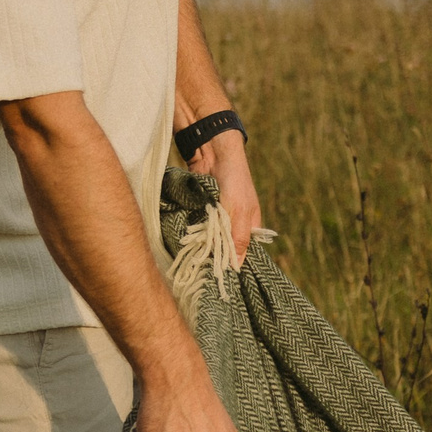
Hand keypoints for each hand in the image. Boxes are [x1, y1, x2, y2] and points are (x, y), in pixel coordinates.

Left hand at [194, 132, 263, 261]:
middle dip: (213, 256)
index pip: (241, 252)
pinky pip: (195, 226)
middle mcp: (232, 224)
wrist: (214, 152)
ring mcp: (215, 217)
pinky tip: (183, 242)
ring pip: (207, 238)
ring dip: (199, 245)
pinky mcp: (200, 210)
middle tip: (200, 271)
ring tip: (190, 260)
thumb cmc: (235, 181)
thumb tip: (236, 267)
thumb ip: (237, 238)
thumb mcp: (239, 212)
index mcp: (248, 226)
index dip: (231, 264)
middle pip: (222, 247)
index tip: (218, 279)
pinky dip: (190, 232)